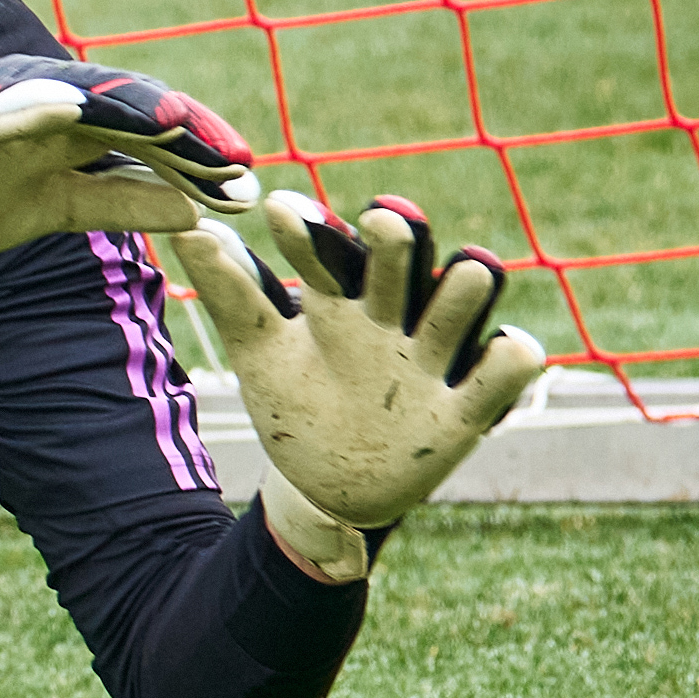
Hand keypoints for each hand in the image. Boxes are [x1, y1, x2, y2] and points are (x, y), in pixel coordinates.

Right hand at [0, 55, 263, 310]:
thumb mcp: (65, 211)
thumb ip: (125, 203)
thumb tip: (196, 211)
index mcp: (74, 127)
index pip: (146, 130)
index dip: (195, 149)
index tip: (244, 175)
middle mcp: (49, 108)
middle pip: (126, 111)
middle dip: (180, 132)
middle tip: (231, 156)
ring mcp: (9, 112)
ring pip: (79, 101)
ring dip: (127, 107)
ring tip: (175, 121)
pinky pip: (6, 115)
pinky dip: (37, 107)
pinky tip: (75, 110)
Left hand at [153, 188, 553, 538]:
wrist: (327, 485)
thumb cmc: (296, 400)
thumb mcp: (259, 350)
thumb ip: (231, 294)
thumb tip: (188, 229)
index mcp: (338, 296)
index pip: (327, 251)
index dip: (310, 232)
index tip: (277, 211)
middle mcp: (391, 314)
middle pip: (404, 260)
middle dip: (398, 241)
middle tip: (383, 222)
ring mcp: (432, 357)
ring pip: (464, 301)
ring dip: (465, 287)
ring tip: (463, 275)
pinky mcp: (467, 410)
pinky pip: (506, 373)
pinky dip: (511, 358)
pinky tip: (508, 350)